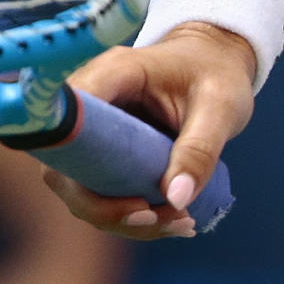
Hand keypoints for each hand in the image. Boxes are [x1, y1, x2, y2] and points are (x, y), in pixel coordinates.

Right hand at [44, 22, 255, 239]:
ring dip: (121, 218)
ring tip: (179, 223)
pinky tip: (172, 220)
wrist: (213, 61)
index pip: (68, 124)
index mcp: (109, 76)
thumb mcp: (219, 107)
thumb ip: (199, 150)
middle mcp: (86, 104)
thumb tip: (176, 200)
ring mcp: (88, 131)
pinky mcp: (98, 152)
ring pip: (79, 188)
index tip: (135, 202)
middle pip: (64, 169)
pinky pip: (98, 191)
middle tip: (159, 218)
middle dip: (106, 209)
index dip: (83, 170)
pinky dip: (130, 214)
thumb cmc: (215, 73)